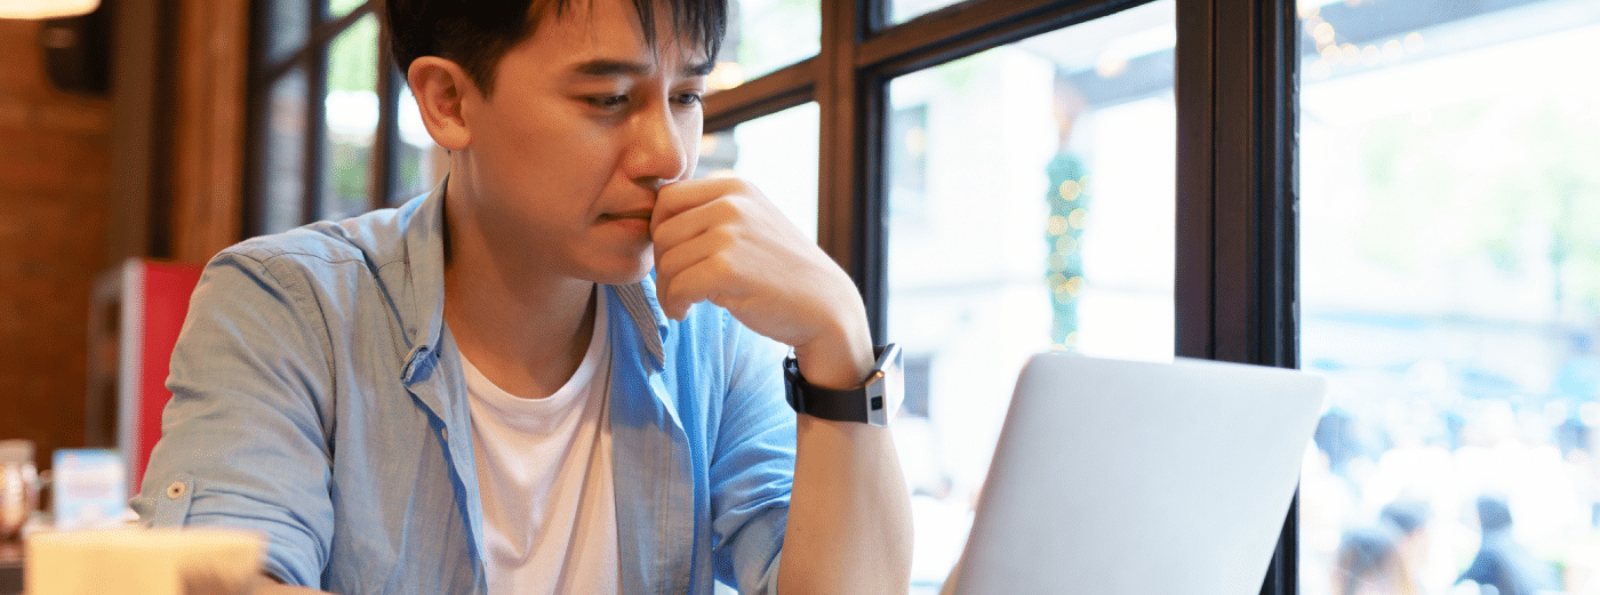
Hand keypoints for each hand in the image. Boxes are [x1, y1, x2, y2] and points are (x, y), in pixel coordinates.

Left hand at [650, 178, 868, 362]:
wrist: (825, 306)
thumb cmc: (781, 271)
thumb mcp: (752, 223)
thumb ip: (712, 214)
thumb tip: (655, 222)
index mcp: (735, 187)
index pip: (667, 198)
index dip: (659, 230)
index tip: (673, 257)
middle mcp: (731, 203)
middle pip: (662, 231)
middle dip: (661, 265)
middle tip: (675, 288)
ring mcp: (730, 234)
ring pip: (666, 262)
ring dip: (666, 290)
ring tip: (682, 303)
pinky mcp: (727, 268)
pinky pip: (677, 286)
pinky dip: (674, 304)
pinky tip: (686, 312)